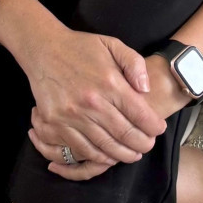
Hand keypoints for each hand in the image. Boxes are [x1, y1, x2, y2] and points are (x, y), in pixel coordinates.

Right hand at [15, 24, 167, 170]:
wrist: (43, 48)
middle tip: (148, 146)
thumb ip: (135, 64)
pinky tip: (108, 155)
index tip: (158, 129)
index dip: (153, 126)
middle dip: (142, 144)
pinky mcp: (56, 123)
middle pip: (125, 134)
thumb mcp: (112, 44)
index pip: (139, 114)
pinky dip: (98, 157)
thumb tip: (147, 90)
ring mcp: (72, 115)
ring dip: (122, 155)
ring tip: (132, 155)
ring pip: (104, 146)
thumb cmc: (81, 48)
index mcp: (109, 83)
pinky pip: (81, 149)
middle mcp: (92, 102)